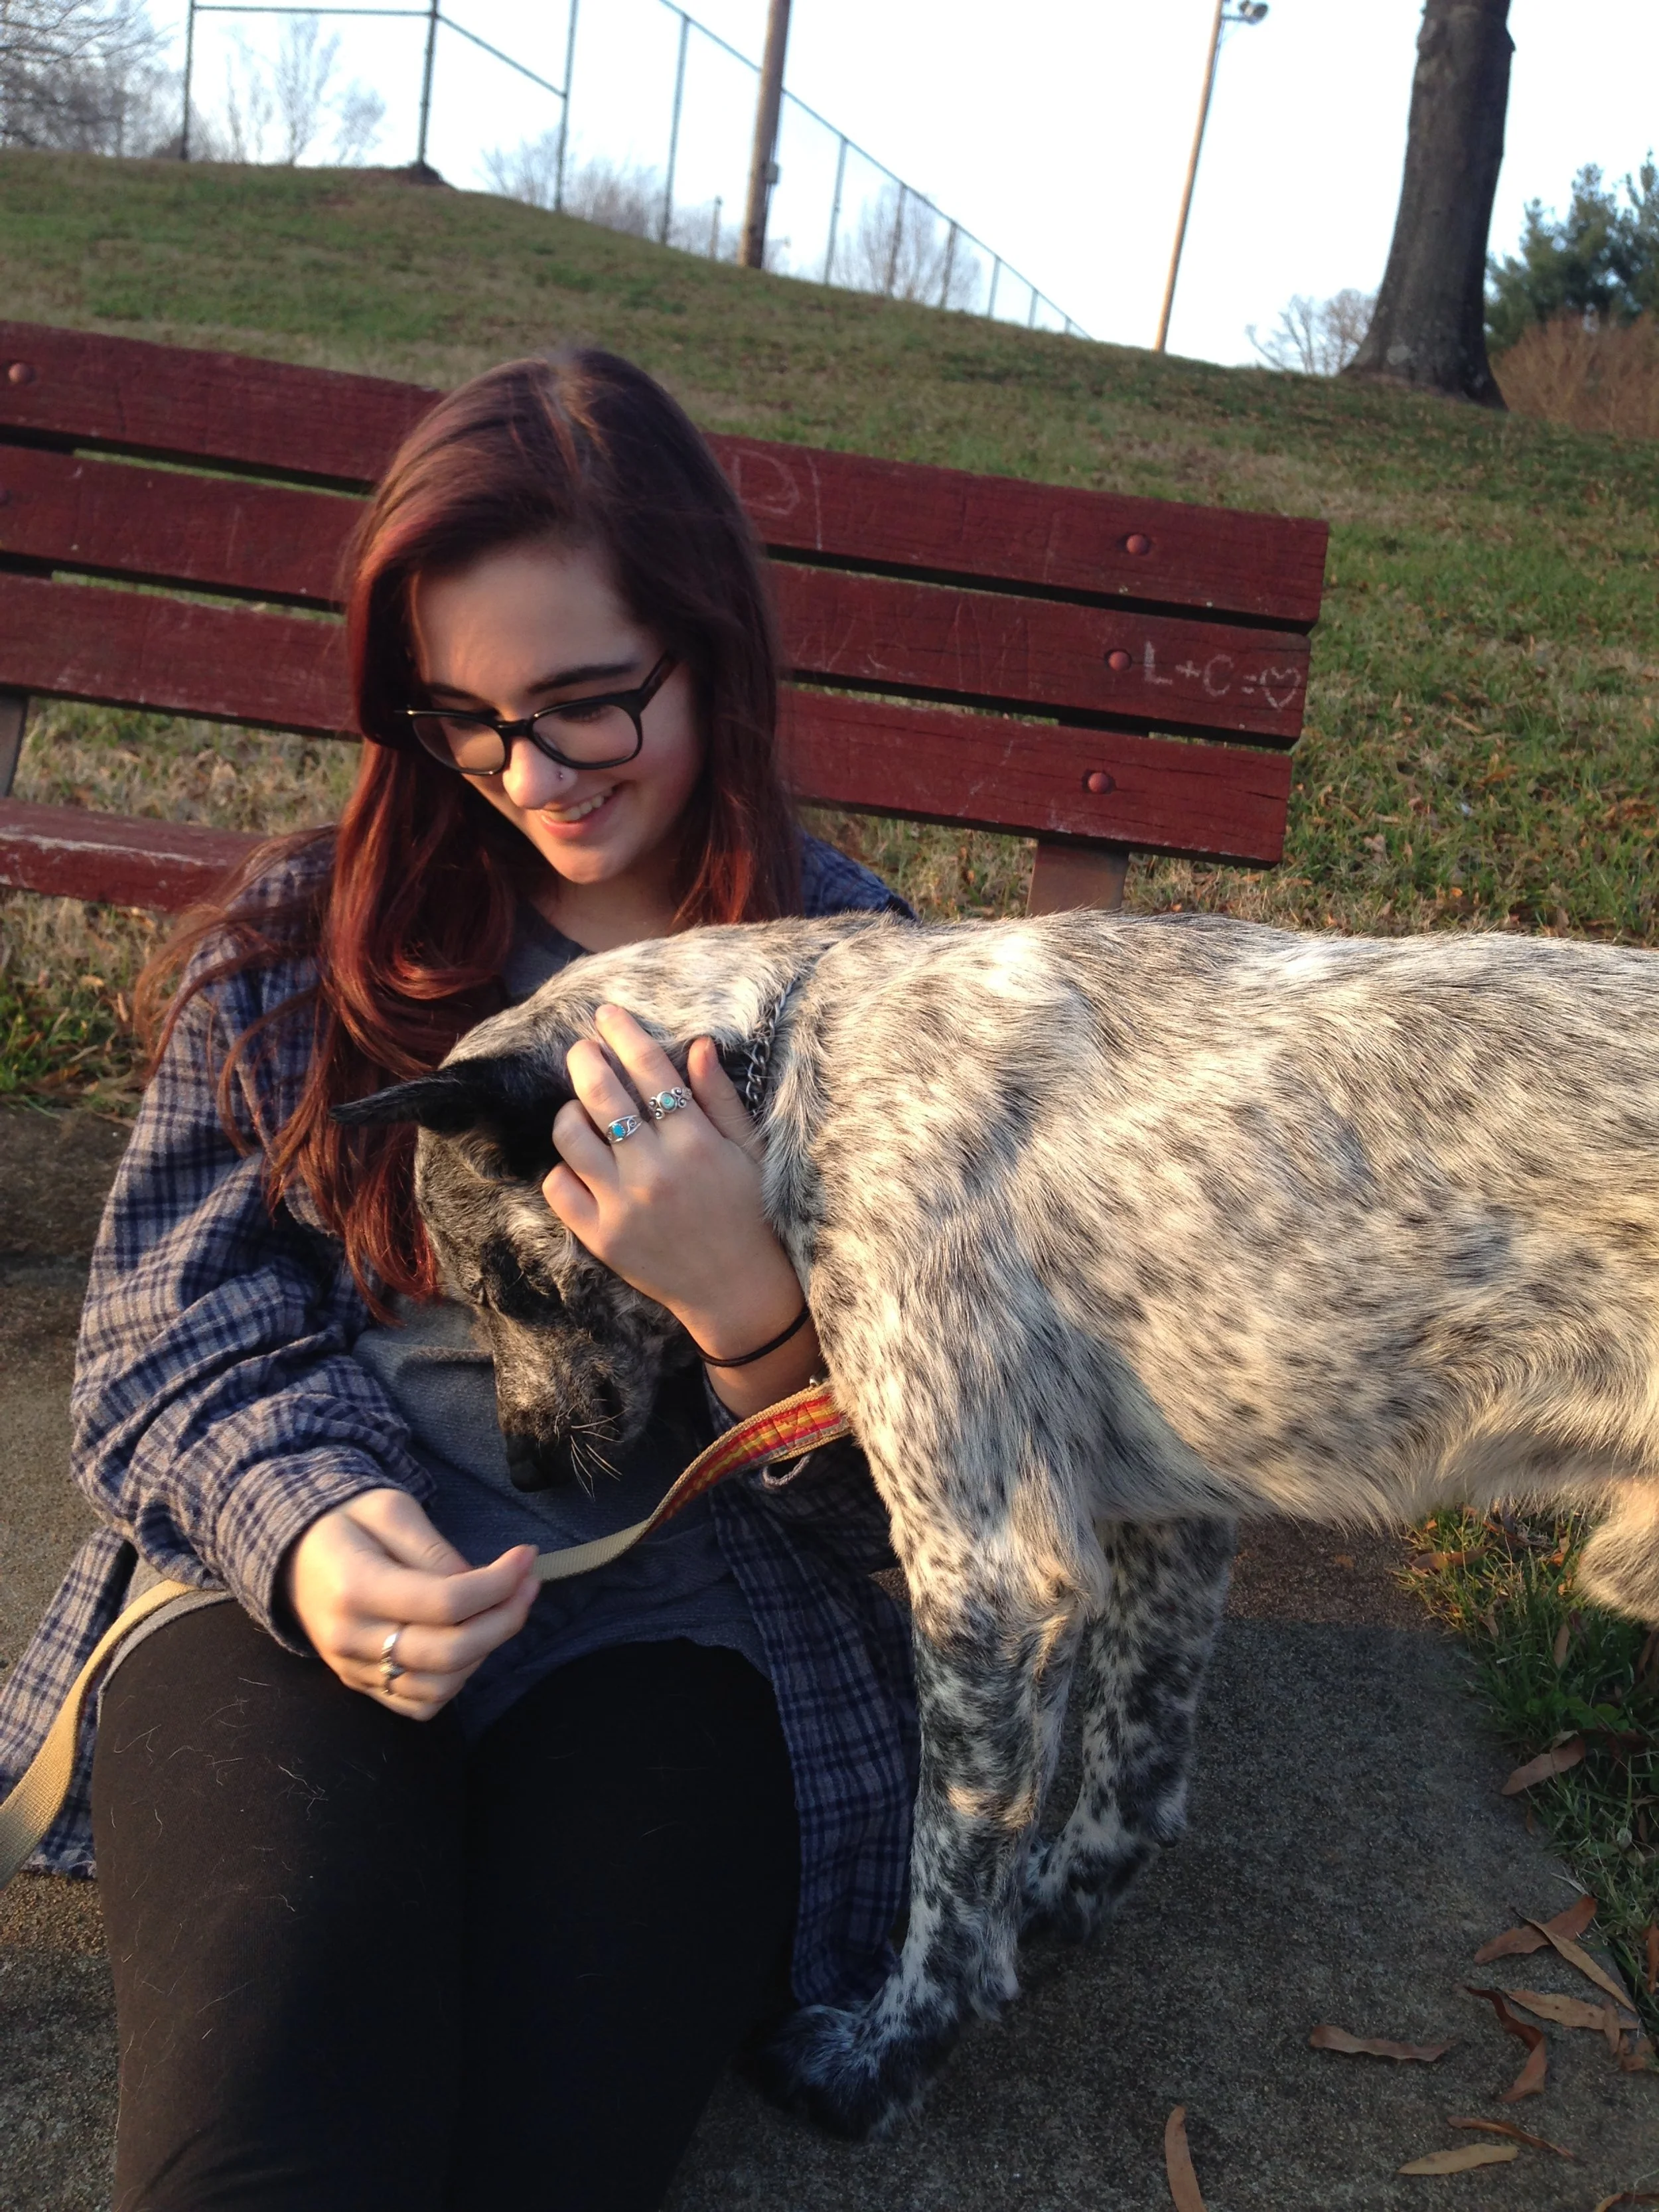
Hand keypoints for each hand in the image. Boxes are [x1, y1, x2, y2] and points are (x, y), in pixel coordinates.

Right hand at [284, 1488, 538, 1719]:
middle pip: (450, 1653)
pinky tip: (469, 1642)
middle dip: (505, 1619)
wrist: (291, 1553)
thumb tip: (483, 1585)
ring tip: (503, 1609)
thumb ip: (435, 1550)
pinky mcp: (358, 1685)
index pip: (445, 1602)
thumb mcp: (389, 1509)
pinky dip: (455, 1682)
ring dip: (486, 1651)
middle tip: (529, 1584)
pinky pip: (419, 1705)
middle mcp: (350, 1638)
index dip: (499, 1584)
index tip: (527, 1556)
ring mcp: (352, 1669)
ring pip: (441, 1687)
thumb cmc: (345, 1521)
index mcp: (355, 1587)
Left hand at [544, 1004, 819, 1413]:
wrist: (742, 1294)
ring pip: (570, 1136)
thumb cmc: (753, 1216)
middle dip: (584, 1060)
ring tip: (581, 1109)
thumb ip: (720, 1099)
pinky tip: (580, 1162)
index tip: (607, 1014)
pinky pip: (558, 1187)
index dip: (625, 1034)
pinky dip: (563, 1167)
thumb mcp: (749, 1153)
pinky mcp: (601, 1238)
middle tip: (582, 1049)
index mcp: (695, 1142)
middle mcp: (654, 1170)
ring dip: (571, 1112)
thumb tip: (696, 1045)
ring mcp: (622, 1205)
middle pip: (602, 1094)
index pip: (650, 1071)